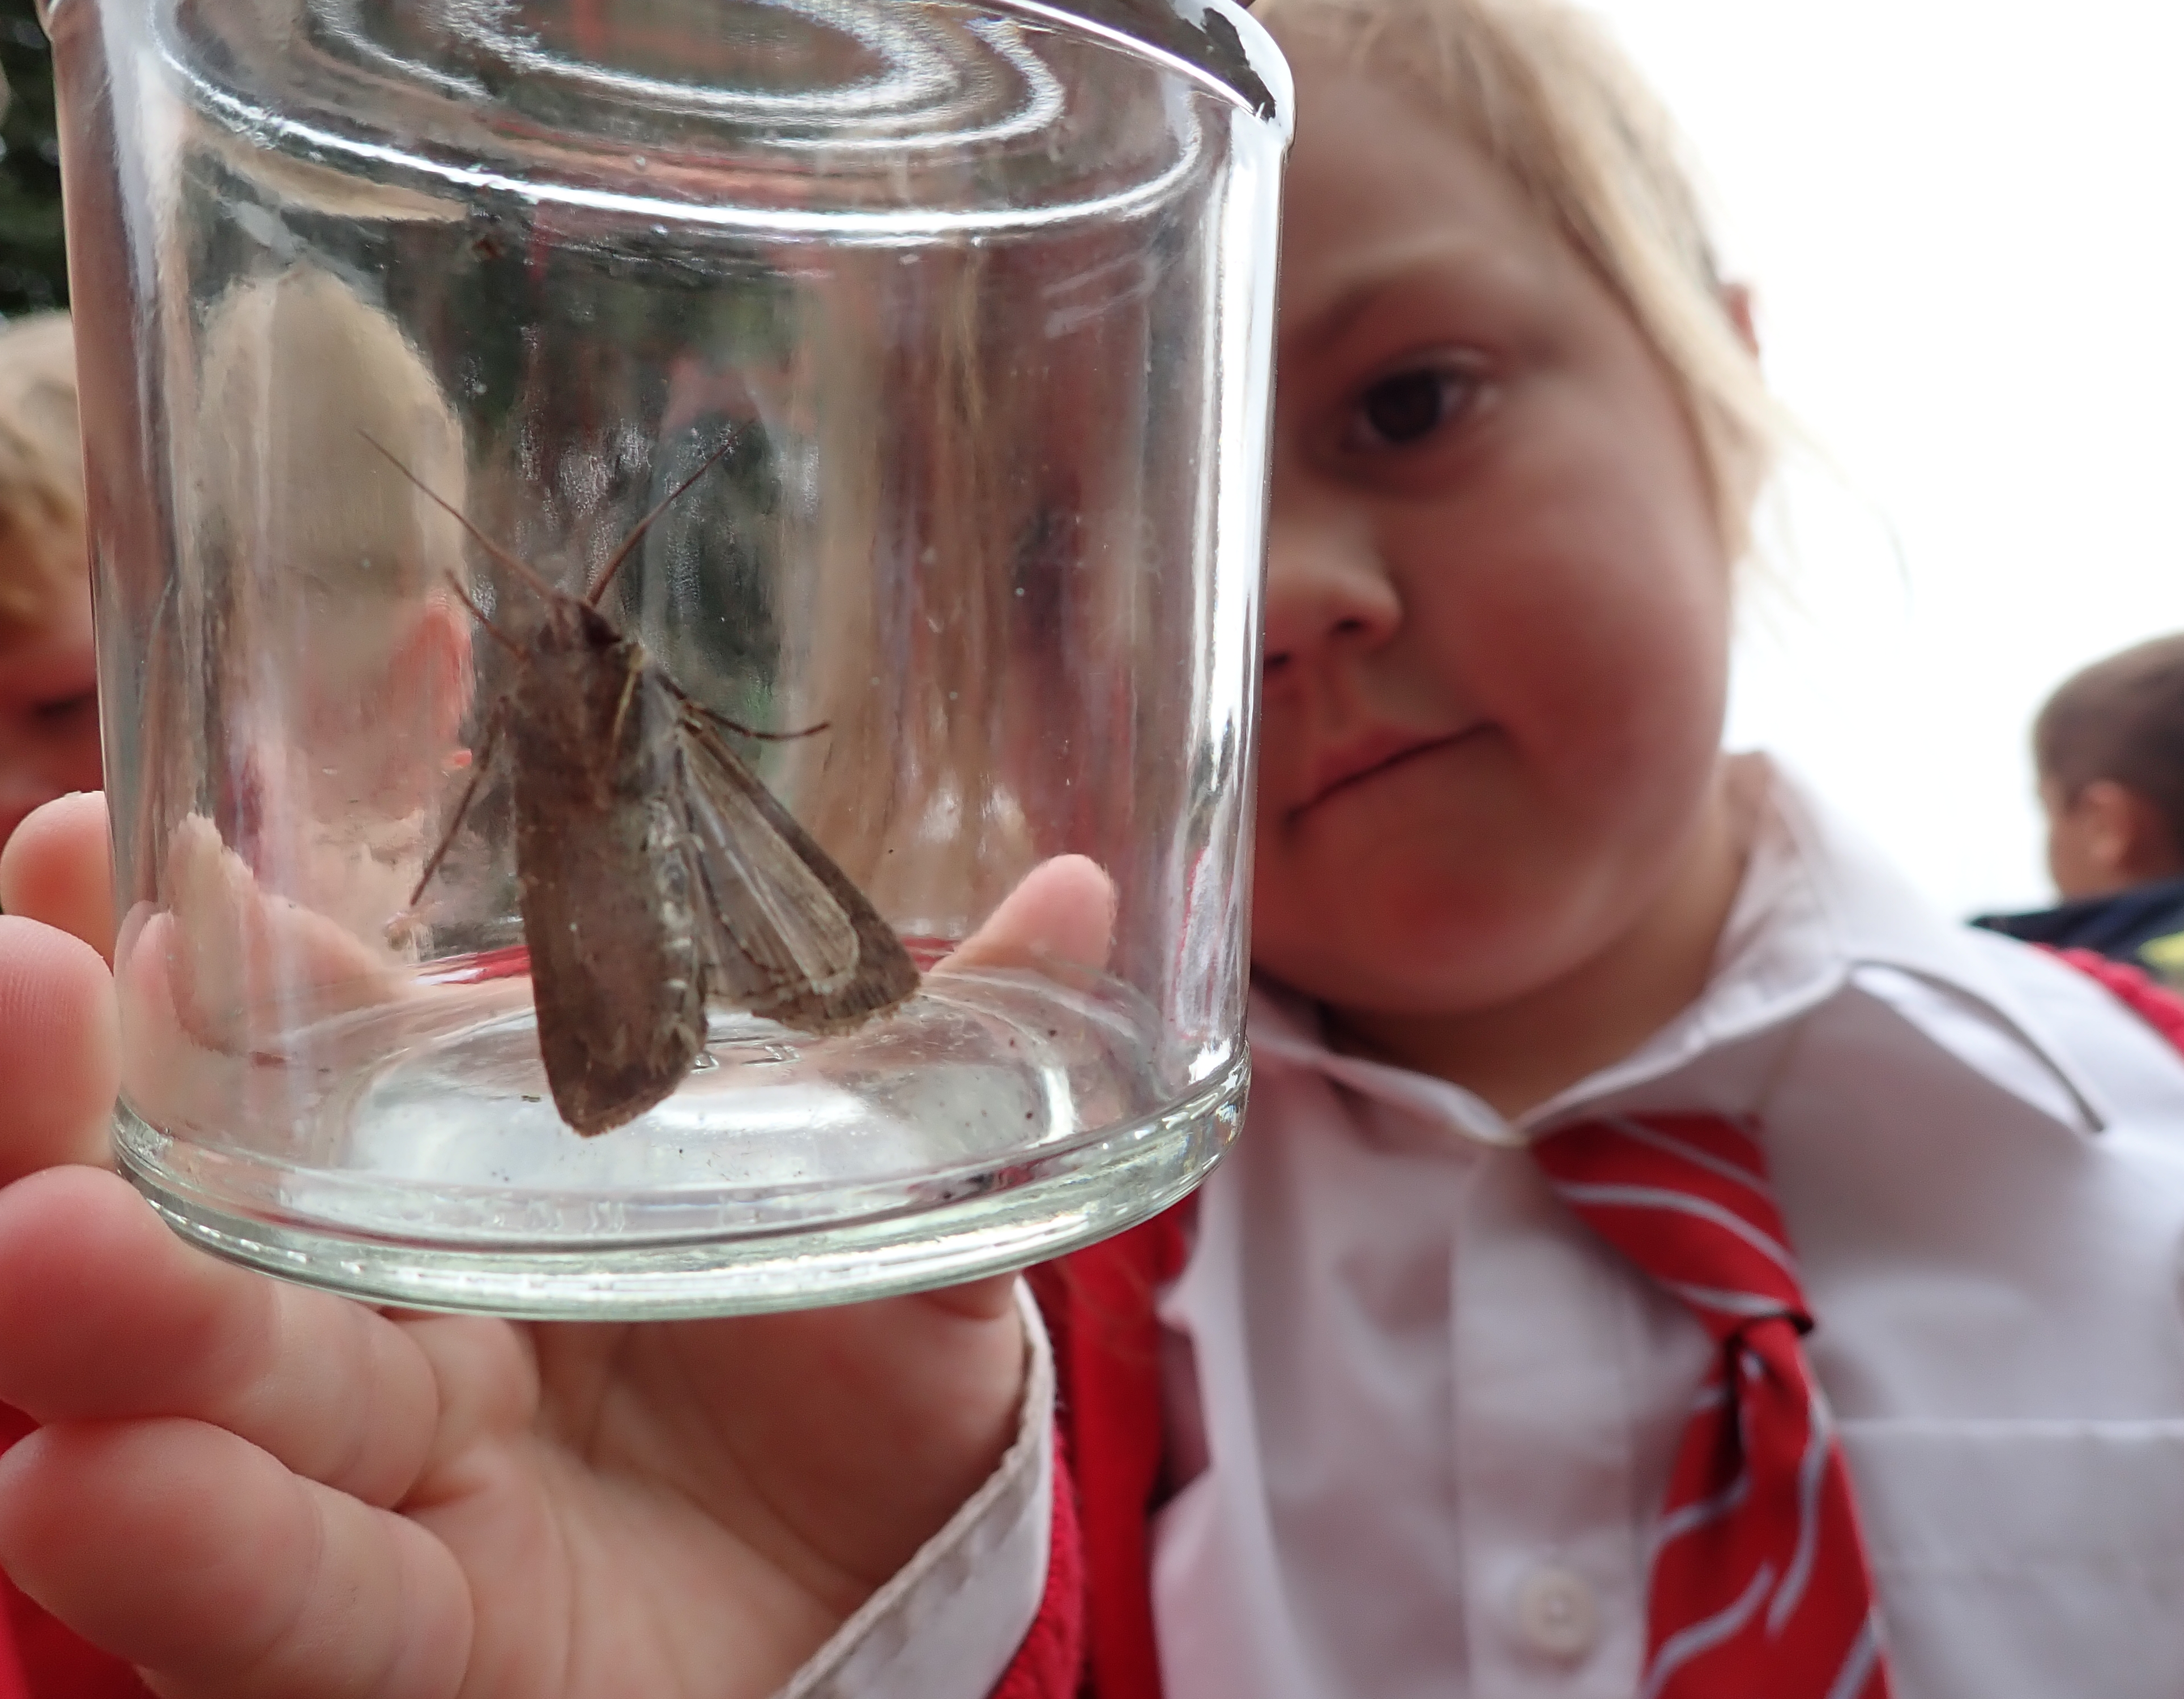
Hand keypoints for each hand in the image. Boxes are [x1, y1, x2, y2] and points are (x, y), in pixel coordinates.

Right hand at [0, 793, 1113, 1697]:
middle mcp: (366, 1317)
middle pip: (178, 1209)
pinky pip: (284, 1606)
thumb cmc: (848, 1376)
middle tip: (24, 977)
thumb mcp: (901, 1220)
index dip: (197, 950)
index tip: (102, 828)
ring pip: (184, 1404)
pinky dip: (198, 1555)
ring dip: (97, 1327)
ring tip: (41, 1248)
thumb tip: (1078, 890)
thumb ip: (940, 1073)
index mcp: (451, 1180)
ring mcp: (359, 1487)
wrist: (876, 1581)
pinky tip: (91, 1490)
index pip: (285, 1044)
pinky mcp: (390, 1650)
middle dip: (68, 1104)